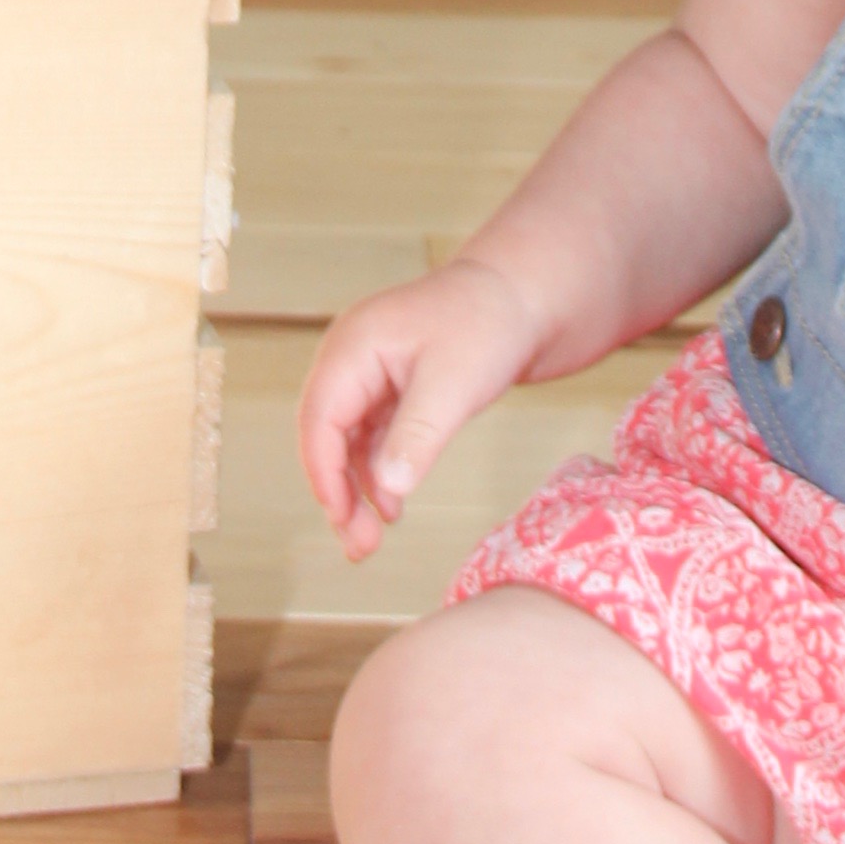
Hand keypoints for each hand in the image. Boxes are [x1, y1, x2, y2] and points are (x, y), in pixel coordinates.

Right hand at [296, 257, 543, 557]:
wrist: (524, 296)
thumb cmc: (489, 325)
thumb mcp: (455, 384)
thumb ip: (417, 435)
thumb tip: (386, 488)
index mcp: (355, 346)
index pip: (320, 418)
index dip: (325, 474)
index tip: (342, 520)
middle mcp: (353, 358)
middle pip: (325, 434)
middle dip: (337, 491)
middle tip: (359, 547)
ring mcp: (370, 372)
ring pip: (347, 441)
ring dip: (355, 488)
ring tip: (370, 541)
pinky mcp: (392, 387)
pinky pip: (371, 436)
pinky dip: (377, 471)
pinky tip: (392, 504)